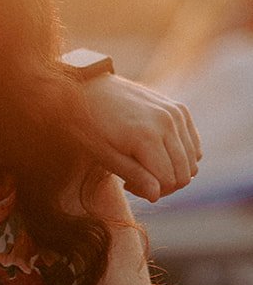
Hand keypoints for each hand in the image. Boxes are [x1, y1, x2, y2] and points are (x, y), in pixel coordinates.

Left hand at [82, 73, 200, 200]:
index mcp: (147, 136)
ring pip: (192, 162)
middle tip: (136, 180)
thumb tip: (157, 195)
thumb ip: (134, 175)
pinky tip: (156, 154)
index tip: (128, 185)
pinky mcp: (180, 109)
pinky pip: (194, 145)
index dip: (152, 192)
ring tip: (144, 166)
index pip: (169, 181)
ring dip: (173, 171)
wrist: (90, 89)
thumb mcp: (105, 156)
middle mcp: (168, 123)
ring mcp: (176, 113)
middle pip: (184, 174)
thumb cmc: (91, 126)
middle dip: (164, 185)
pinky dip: (181, 156)